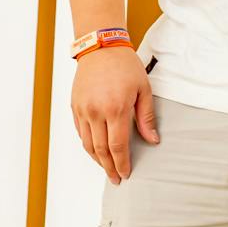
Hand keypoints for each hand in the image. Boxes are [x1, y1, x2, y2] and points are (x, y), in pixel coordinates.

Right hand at [71, 49, 158, 184]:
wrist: (100, 47)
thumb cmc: (125, 66)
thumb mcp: (143, 89)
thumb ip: (146, 117)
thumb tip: (152, 140)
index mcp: (116, 108)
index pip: (117, 146)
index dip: (122, 163)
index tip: (125, 174)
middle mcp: (96, 112)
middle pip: (100, 150)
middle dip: (109, 167)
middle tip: (116, 179)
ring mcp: (83, 109)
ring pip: (87, 144)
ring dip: (97, 159)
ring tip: (106, 167)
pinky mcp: (75, 106)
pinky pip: (80, 132)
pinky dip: (87, 144)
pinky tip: (96, 150)